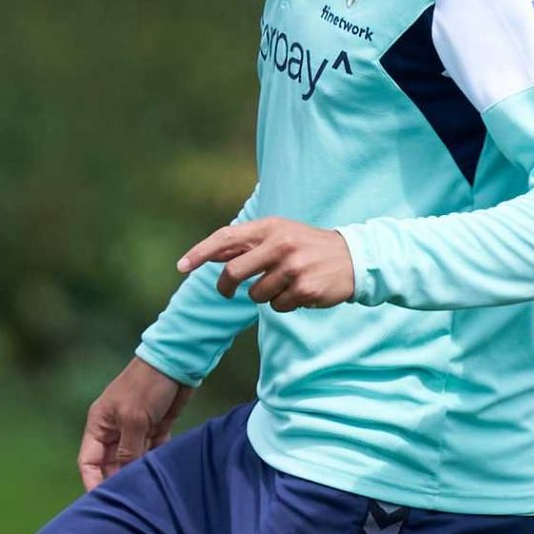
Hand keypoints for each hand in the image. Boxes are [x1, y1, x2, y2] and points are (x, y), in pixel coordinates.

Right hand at [77, 356, 191, 490]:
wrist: (176, 361)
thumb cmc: (147, 386)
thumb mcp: (134, 419)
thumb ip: (126, 452)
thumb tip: (122, 480)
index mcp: (100, 423)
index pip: (88, 462)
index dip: (93, 483)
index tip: (104, 505)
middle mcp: (114, 429)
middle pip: (109, 466)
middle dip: (118, 483)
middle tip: (131, 503)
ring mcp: (134, 429)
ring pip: (131, 462)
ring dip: (138, 475)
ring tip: (147, 494)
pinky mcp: (154, 428)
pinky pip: (150, 455)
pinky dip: (154, 464)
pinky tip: (161, 476)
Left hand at [177, 217, 355, 311]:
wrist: (353, 258)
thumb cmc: (306, 246)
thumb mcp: (279, 234)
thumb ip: (247, 244)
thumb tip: (211, 254)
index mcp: (270, 227)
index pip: (225, 238)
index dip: (200, 252)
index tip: (181, 266)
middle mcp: (280, 244)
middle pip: (234, 273)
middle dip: (226, 287)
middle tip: (226, 293)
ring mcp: (293, 267)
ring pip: (256, 295)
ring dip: (266, 295)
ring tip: (285, 283)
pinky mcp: (305, 289)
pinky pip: (278, 307)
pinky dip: (284, 304)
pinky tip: (300, 292)